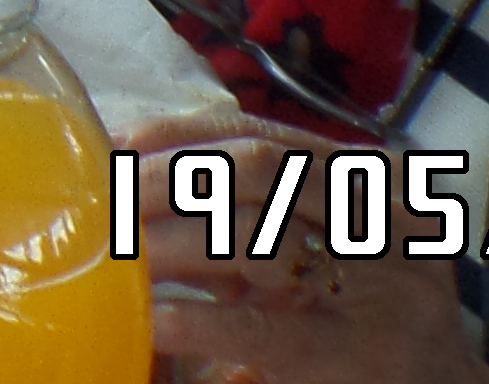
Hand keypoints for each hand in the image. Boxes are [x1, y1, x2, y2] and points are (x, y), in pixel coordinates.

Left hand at [135, 129, 488, 383]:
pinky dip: (202, 320)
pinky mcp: (361, 353)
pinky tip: (155, 320)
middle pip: (262, 172)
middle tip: (106, 204)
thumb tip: (134, 184)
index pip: (266, 135)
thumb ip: (247, 218)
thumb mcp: (315, 254)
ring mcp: (379, 287)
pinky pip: (268, 328)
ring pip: (262, 238)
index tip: (120, 143)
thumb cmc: (360, 323)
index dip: (185, 133)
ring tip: (117, 255)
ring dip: (174, 243)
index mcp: (369, 183)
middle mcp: (382, 220)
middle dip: (171, 179)